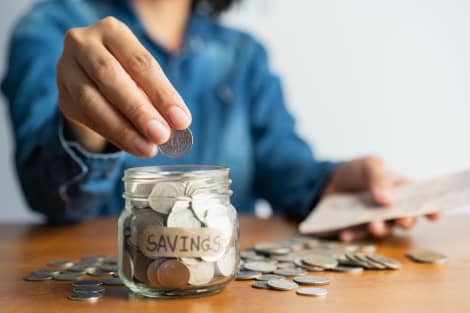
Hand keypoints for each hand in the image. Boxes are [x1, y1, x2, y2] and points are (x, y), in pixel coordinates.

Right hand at [57, 17, 190, 156]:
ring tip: (148, 148)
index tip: (181, 120)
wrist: (92, 74)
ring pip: (92, 101)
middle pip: (110, 77)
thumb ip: (157, 94)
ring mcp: (67, 70)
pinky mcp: (62, 96)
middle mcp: (83, 44)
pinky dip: (113, 135)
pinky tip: (133, 146)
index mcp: (112, 31)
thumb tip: (177, 122)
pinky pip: (87, 118)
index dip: (162, 93)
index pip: (140, 62)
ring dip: (123, 129)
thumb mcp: (144, 74)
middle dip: (139, 110)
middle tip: (162, 135)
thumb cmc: (128, 71)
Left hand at [323, 156, 440, 241]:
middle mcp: (389, 210)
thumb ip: (379, 177)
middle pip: (404, 219)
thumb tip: (388, 200)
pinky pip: (355, 236)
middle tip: (402, 220)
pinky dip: (351, 235)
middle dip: (405, 221)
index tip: (435, 215)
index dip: (430, 209)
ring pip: (383, 230)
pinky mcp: (355, 229)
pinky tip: (344, 233)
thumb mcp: (367, 166)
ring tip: (373, 225)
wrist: (325, 181)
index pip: (418, 200)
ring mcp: (373, 221)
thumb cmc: (354, 172)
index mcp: (398, 191)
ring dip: (380, 229)